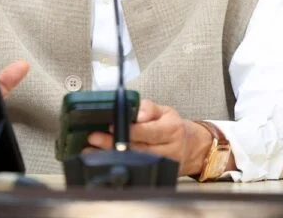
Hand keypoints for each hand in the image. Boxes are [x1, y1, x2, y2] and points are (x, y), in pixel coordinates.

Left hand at [85, 99, 215, 175]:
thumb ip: (148, 108)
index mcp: (171, 130)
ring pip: (134, 162)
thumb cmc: (173, 127)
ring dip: (110, 156)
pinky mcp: (157, 175)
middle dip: (112, 144)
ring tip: (91, 150)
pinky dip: (118, 164)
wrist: (191, 148)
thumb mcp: (165, 111)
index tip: (111, 126)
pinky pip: (135, 170)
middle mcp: (169, 150)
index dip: (130, 129)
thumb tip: (138, 113)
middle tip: (94, 138)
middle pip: (138, 149)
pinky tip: (102, 160)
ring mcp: (163, 165)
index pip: (149, 130)